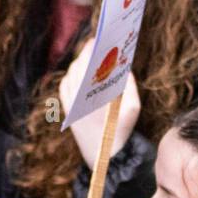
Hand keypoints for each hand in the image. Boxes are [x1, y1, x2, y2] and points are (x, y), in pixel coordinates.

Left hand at [59, 38, 140, 168]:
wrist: (104, 159)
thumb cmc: (121, 132)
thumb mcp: (133, 109)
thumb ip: (129, 84)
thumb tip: (123, 62)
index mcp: (94, 100)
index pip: (89, 67)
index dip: (92, 50)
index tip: (99, 39)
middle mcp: (78, 102)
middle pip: (78, 67)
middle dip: (87, 53)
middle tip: (97, 42)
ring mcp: (70, 106)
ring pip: (70, 75)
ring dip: (80, 62)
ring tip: (91, 54)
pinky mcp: (67, 110)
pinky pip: (65, 85)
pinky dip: (72, 74)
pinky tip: (82, 71)